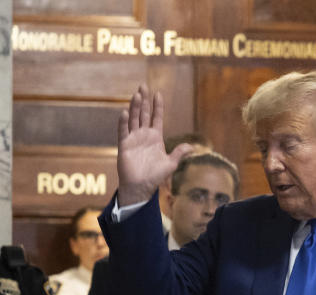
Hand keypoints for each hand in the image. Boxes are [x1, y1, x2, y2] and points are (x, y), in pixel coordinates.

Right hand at [116, 86, 194, 205]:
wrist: (141, 188)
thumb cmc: (155, 177)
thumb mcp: (170, 164)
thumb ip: (179, 153)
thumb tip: (192, 147)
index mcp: (155, 137)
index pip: (156, 117)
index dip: (157, 106)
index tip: (158, 93)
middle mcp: (144, 135)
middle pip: (143, 114)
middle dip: (144, 100)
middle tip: (143, 86)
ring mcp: (133, 139)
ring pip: (134, 119)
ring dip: (134, 107)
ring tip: (136, 94)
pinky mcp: (124, 145)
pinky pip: (123, 131)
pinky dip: (123, 122)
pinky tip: (125, 112)